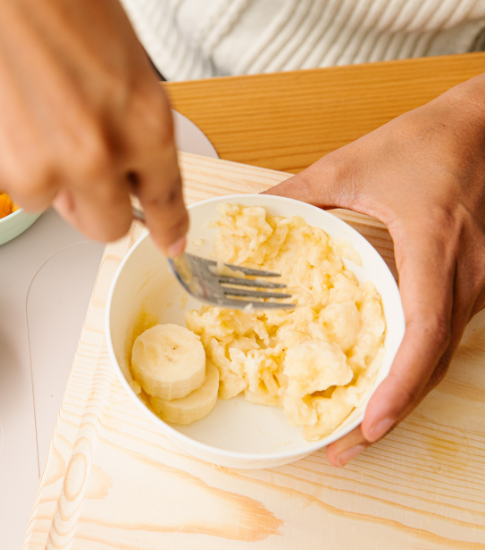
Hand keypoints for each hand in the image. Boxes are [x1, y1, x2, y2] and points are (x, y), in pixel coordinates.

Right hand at [0, 0, 188, 255]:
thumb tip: (106, 166)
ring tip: (11, 102)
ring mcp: (31, 171)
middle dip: (90, 202)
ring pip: (37, 199)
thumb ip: (121, 120)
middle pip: (104, 225)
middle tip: (66, 163)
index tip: (168, 243)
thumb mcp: (114, 54)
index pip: (164, 199)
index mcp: (142, 123)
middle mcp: (93, 158)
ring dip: (30, 167)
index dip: (167, 226)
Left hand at [266, 73, 484, 465]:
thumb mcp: (351, 163)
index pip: (424, 332)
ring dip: (404, 399)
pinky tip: (385, 386)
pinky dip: (415, 369)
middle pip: (432, 363)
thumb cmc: (429, 140)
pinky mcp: (475, 283)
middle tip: (343, 450)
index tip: (368, 425)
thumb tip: (252, 214)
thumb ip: (298, 192)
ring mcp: (478, 283)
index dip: (398, 386)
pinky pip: (446, 338)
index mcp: (433, 247)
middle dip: (391, 414)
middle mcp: (464, 276)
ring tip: (358, 432)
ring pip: (441, 358)